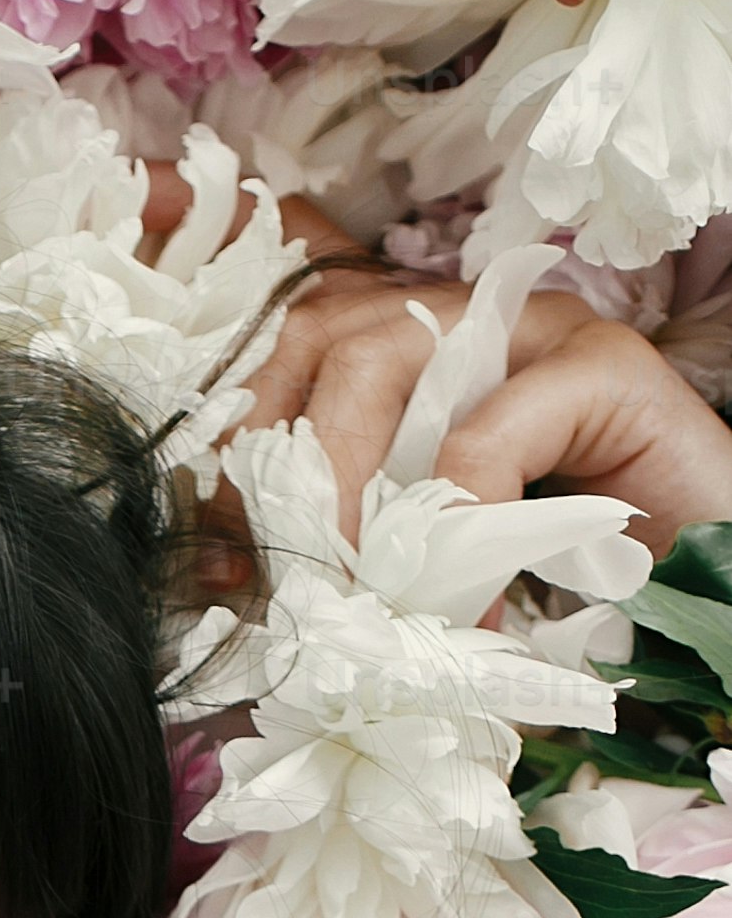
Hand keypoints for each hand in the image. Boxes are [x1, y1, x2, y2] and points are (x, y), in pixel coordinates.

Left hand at [237, 254, 731, 552]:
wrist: (708, 584)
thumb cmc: (568, 579)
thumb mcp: (431, 559)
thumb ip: (355, 550)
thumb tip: (250, 589)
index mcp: (416, 355)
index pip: (293, 352)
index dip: (244, 445)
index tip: (234, 556)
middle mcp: (469, 320)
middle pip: (324, 335)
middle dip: (285, 463)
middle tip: (295, 574)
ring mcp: (539, 331)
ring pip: (385, 355)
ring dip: (348, 482)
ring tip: (362, 583)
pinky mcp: (607, 367)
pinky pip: (488, 428)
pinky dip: (455, 519)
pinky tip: (466, 597)